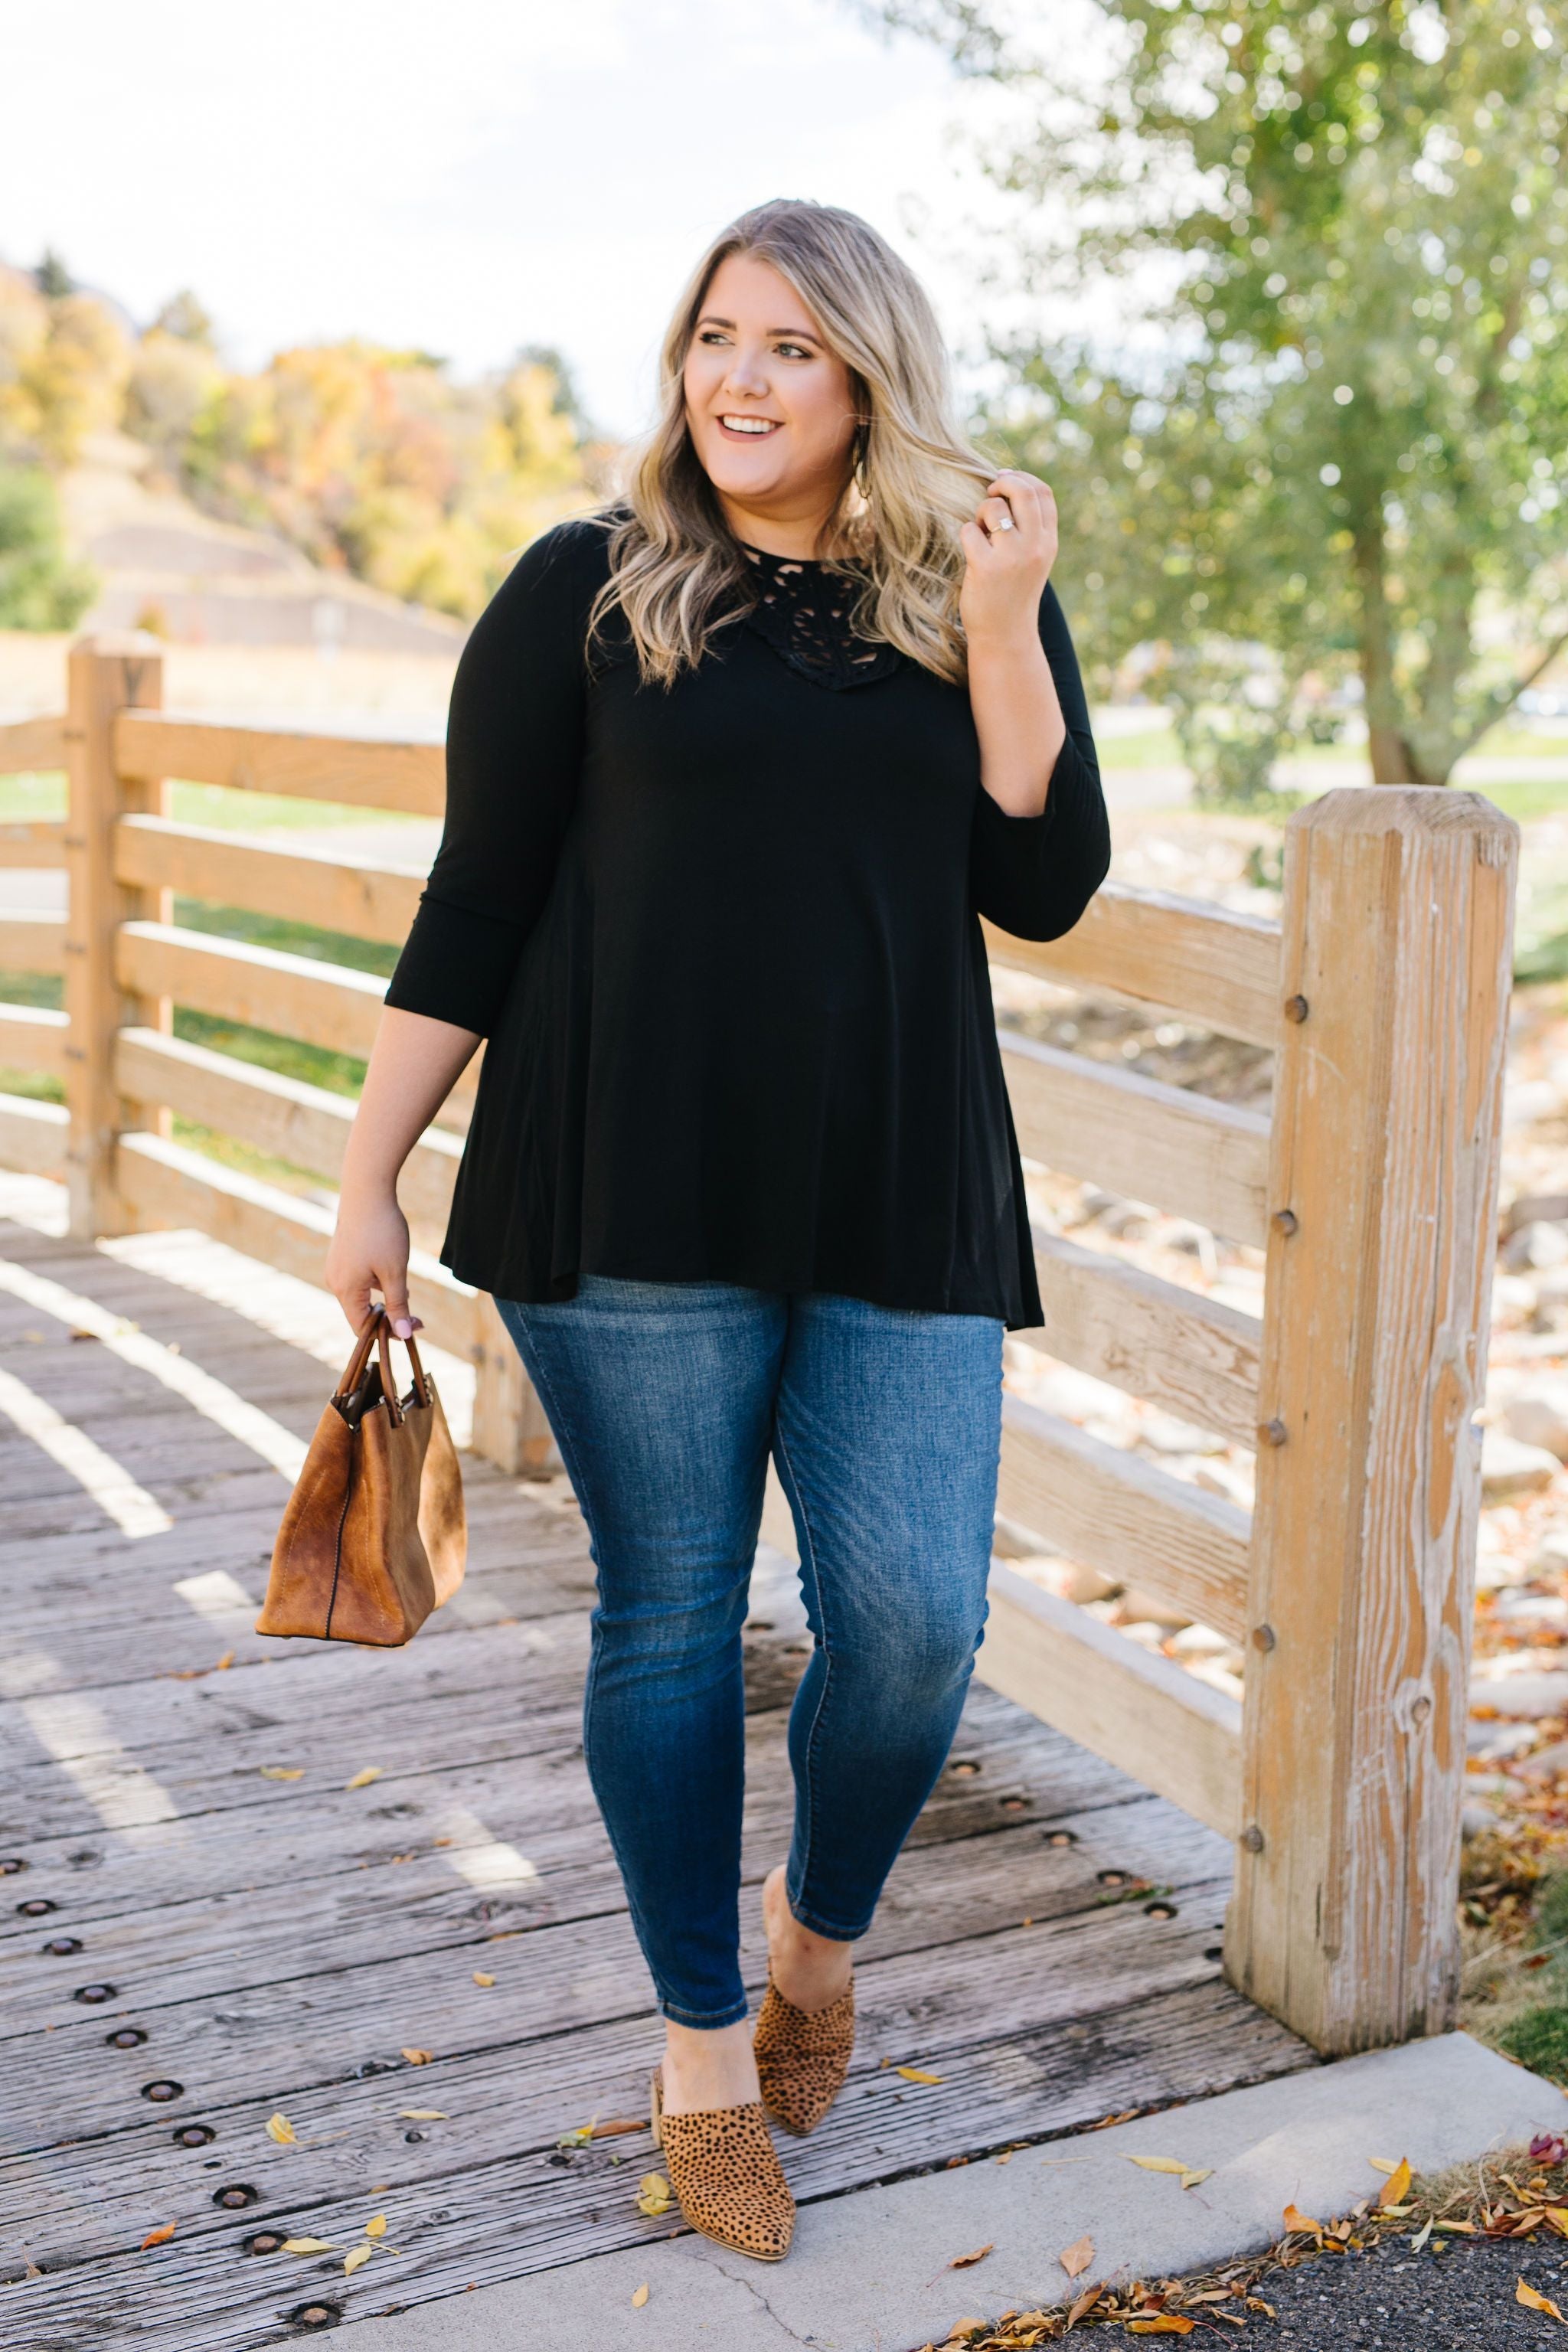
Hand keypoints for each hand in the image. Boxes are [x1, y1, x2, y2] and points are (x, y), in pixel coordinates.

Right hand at [324, 1188, 421, 1340]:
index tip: (414, 1327)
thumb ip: (398, 1305)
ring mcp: (336, 1267)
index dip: (388, 1333)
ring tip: (405, 1287)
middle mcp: (335, 1282)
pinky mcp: (341, 1256)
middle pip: (361, 1313)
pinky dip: (376, 1282)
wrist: (367, 1191)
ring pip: (362, 1295)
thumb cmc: (382, 1232)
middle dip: (389, 1317)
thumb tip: (404, 1334)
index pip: (362, 1328)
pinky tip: (392, 1269)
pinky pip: (359, 1280)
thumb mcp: (395, 1272)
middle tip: (417, 1316)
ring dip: (384, 1298)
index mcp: (345, 1290)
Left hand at [959, 470, 1057, 649]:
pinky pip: (970, 530)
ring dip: (981, 513)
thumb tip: (1008, 486)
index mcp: (1049, 542)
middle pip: (1022, 491)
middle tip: (989, 494)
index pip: (1043, 493)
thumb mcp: (1033, 560)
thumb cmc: (1013, 595)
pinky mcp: (986, 566)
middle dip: (1002, 484)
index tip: (1003, 479)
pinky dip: (967, 535)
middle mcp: (1035, 546)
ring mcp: (1012, 556)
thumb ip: (1030, 529)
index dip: (1022, 478)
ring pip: (994, 507)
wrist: (1006, 636)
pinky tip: (972, 553)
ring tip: (981, 535)